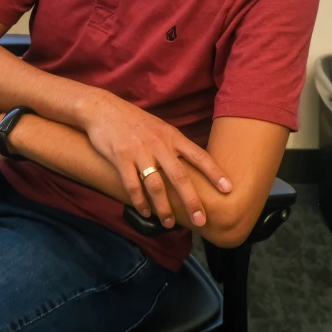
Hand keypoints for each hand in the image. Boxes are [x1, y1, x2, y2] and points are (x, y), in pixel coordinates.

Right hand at [82, 93, 231, 229]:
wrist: (103, 109)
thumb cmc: (134, 121)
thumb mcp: (159, 127)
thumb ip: (173, 145)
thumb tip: (191, 165)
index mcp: (172, 136)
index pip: (198, 155)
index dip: (214, 172)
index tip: (228, 188)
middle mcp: (159, 144)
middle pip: (180, 176)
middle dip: (192, 201)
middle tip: (201, 220)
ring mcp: (139, 151)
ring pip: (156, 186)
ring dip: (164, 208)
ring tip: (169, 222)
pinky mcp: (120, 157)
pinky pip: (133, 185)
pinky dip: (140, 202)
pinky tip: (145, 212)